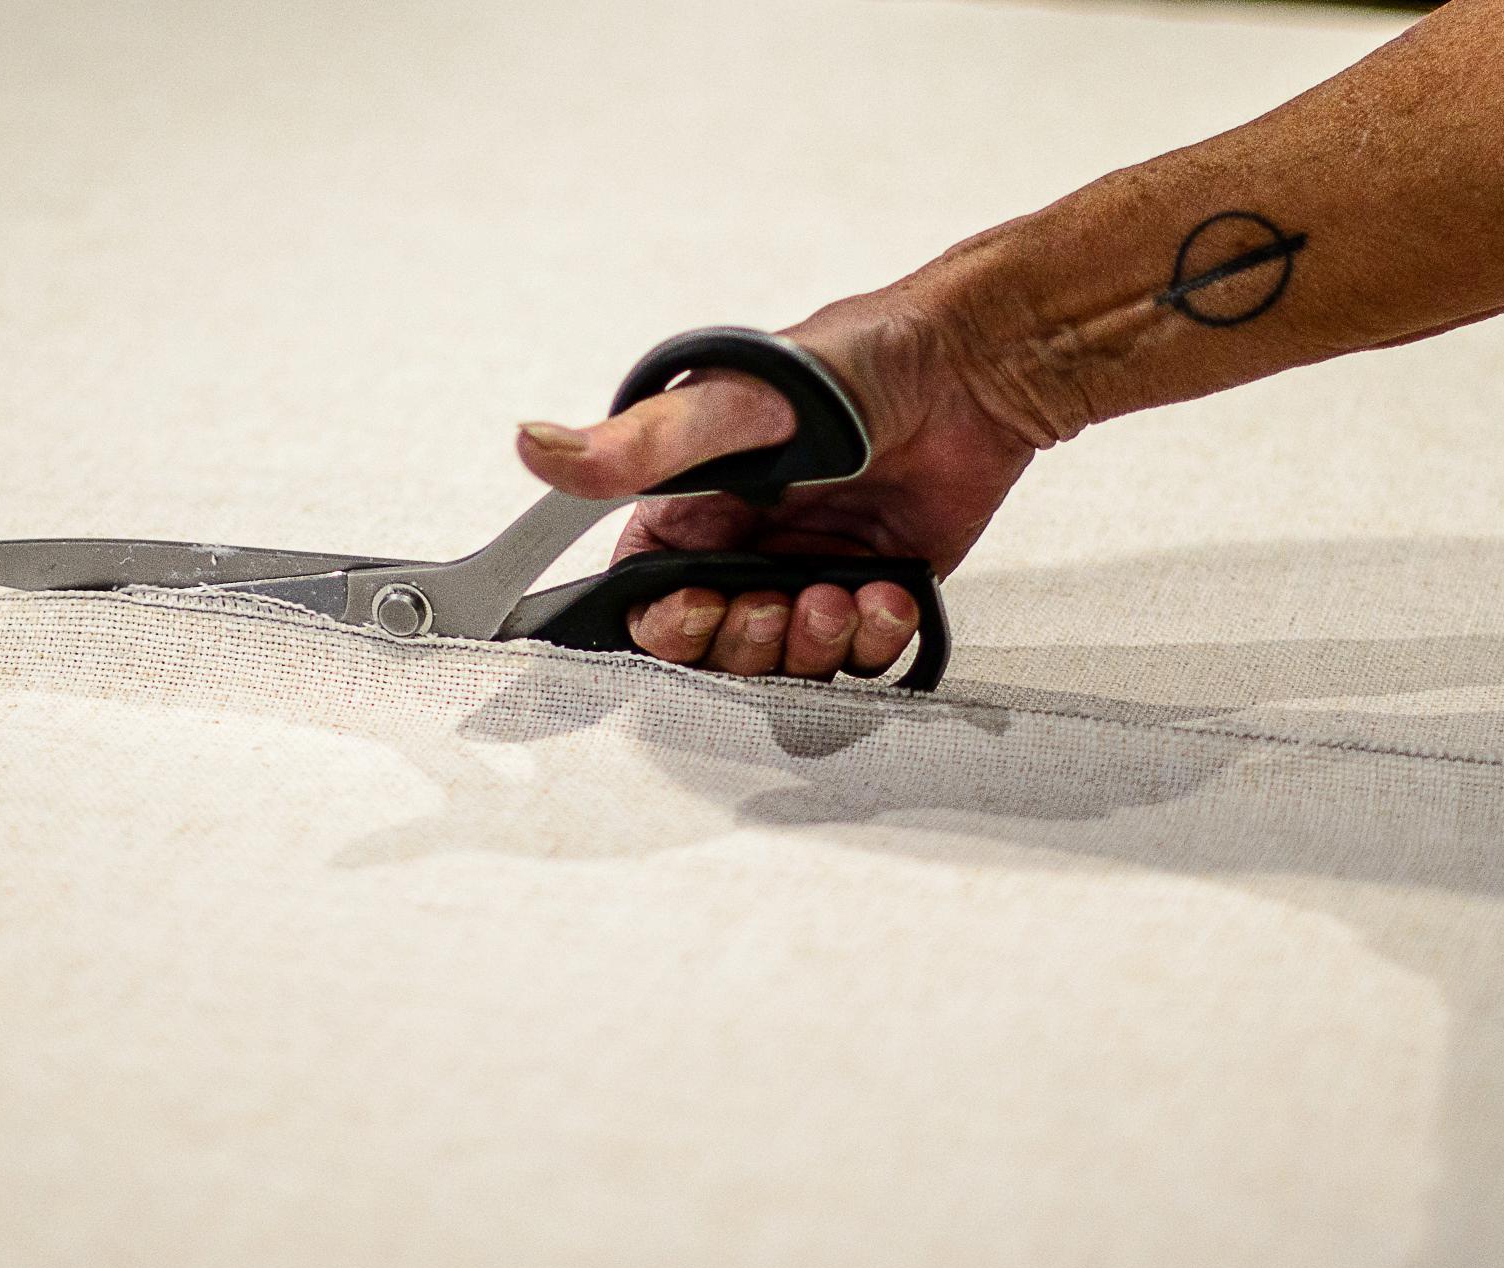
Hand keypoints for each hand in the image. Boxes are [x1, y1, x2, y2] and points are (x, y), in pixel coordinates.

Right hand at [517, 292, 1041, 677]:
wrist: (969, 369)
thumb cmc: (847, 368)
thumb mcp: (728, 406)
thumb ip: (636, 447)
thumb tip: (534, 444)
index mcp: (692, 512)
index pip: (649, 603)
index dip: (671, 626)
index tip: (704, 606)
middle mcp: (746, 549)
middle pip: (719, 649)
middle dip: (751, 641)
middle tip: (785, 603)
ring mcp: (810, 574)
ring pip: (791, 664)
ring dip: (815, 646)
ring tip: (843, 593)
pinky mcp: (875, 591)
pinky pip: (862, 656)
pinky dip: (875, 638)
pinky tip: (887, 593)